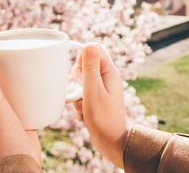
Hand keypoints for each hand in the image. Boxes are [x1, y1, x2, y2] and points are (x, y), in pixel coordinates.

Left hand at [0, 48, 40, 167]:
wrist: (22, 160)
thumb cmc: (4, 135)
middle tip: (7, 58)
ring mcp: (2, 117)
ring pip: (4, 93)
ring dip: (11, 81)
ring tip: (21, 68)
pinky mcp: (18, 120)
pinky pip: (19, 101)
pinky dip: (24, 92)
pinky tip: (34, 85)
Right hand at [72, 43, 127, 167]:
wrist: (112, 143)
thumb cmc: (103, 118)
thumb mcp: (93, 91)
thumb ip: (90, 68)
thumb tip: (89, 44)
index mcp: (109, 72)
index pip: (94, 49)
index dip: (82, 56)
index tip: (76, 72)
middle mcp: (107, 78)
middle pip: (87, 64)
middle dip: (77, 77)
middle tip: (80, 89)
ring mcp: (103, 90)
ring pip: (82, 81)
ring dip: (77, 93)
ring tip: (83, 105)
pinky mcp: (98, 100)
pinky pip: (83, 95)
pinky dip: (80, 103)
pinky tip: (85, 114)